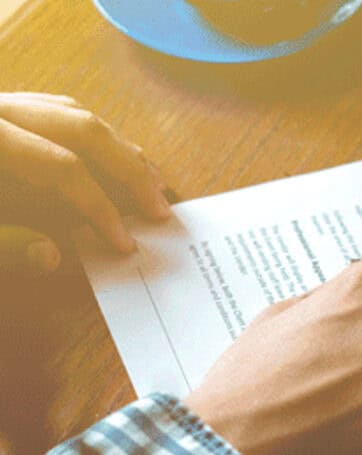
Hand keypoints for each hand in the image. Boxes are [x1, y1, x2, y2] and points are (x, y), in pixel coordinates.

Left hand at [0, 92, 170, 275]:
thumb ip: (3, 246)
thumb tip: (50, 256)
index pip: (63, 168)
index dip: (99, 207)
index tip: (124, 242)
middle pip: (84, 129)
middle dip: (129, 170)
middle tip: (159, 207)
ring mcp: (1, 103)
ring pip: (74, 113)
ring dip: (117, 148)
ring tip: (148, 181)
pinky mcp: (1, 108)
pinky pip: (57, 109)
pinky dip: (90, 133)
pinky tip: (108, 153)